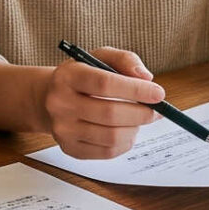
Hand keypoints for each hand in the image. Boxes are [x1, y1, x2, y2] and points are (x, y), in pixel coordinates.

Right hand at [34, 47, 163, 160]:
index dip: (136, 90)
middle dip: (141, 113)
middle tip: (155, 111)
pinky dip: (125, 143)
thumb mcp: (100, 57)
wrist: (50, 99)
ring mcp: (63, 129)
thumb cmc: (82, 77)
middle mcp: (60, 103)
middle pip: (110, 114)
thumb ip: (125, 60)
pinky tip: (126, 131)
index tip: (158, 93)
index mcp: (67, 76)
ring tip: (138, 119)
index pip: (104, 84)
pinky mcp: (70, 148)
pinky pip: (107, 152)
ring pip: (111, 137)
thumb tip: (146, 78)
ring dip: (134, 128)